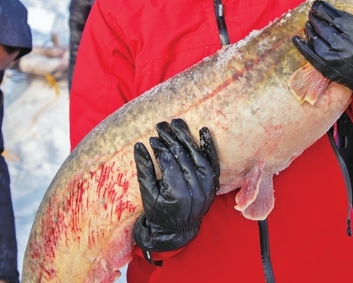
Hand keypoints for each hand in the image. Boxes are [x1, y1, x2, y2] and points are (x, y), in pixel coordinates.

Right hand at [133, 119, 219, 253]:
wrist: (178, 229)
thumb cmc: (159, 211)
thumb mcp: (147, 194)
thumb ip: (144, 170)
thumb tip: (139, 145)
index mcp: (178, 195)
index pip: (169, 163)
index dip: (160, 149)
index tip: (152, 138)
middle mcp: (196, 191)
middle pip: (183, 157)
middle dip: (171, 139)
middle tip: (161, 125)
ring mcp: (207, 187)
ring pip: (198, 156)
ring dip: (187, 137)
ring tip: (176, 123)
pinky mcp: (213, 184)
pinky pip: (213, 162)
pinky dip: (208, 146)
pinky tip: (203, 130)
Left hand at [292, 0, 352, 119]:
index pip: (333, 16)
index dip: (323, 9)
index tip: (318, 5)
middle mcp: (345, 44)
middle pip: (322, 26)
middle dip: (315, 17)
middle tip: (312, 12)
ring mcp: (336, 58)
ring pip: (316, 39)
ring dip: (309, 29)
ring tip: (309, 23)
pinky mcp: (331, 70)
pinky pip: (312, 56)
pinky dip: (303, 47)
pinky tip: (297, 40)